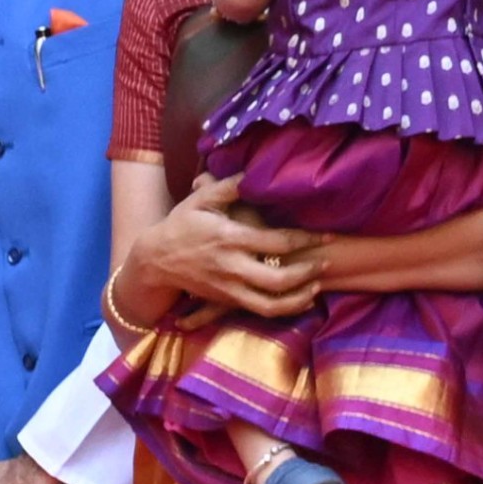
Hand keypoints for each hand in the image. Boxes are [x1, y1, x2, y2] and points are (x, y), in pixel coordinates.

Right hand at [120, 173, 320, 322]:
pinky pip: (261, 311)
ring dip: (300, 297)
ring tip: (317, 286)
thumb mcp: (199, 201)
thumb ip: (229, 186)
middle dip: (308, 272)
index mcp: (229, 239)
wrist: (155, 261)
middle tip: (325, 262)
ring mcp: (230, 288)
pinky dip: (285, 309)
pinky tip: (300, 300)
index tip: (327, 235)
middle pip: (279, 278)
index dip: (306, 239)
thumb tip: (255, 172)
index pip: (276, 242)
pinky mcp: (227, 301)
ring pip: (272, 303)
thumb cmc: (180, 226)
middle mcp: (232, 267)